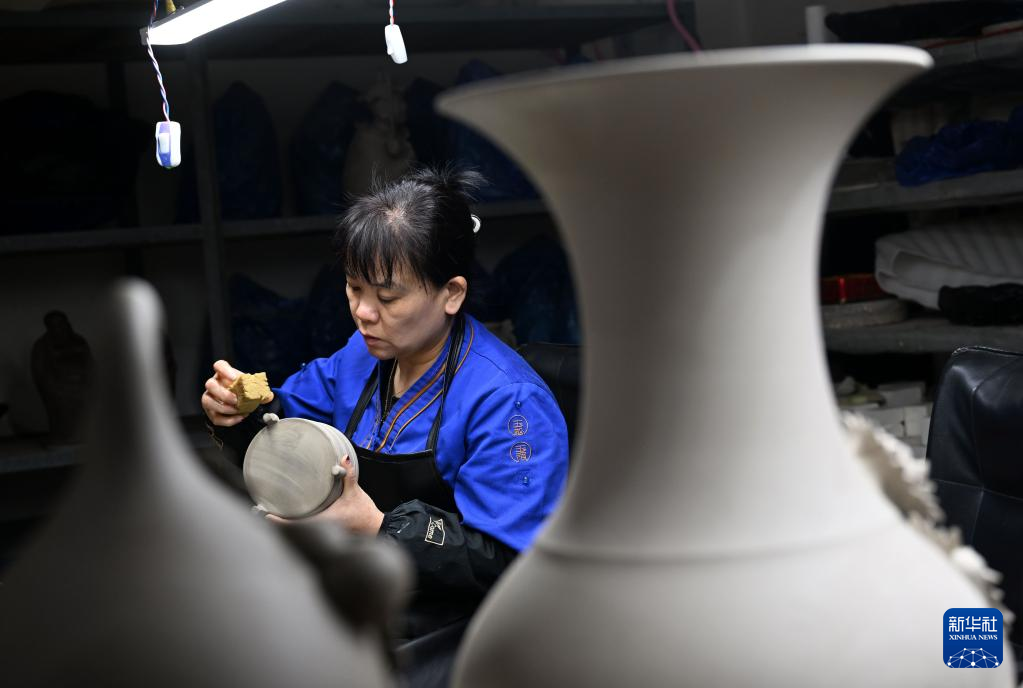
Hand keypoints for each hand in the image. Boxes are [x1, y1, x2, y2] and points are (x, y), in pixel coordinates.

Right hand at [201, 359, 272, 426]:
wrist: (238, 405)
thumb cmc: (243, 392)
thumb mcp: (253, 388)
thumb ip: (261, 390)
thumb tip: (269, 396)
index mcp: (224, 374)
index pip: (219, 365)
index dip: (225, 370)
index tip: (235, 378)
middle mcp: (214, 385)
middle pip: (210, 384)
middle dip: (223, 393)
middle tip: (236, 400)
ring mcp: (210, 398)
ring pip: (207, 401)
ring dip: (223, 407)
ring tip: (238, 410)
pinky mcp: (211, 412)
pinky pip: (215, 417)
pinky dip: (228, 420)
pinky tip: (239, 418)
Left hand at [269, 455, 384, 534]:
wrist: (375, 527)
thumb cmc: (364, 512)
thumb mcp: (355, 492)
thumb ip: (348, 475)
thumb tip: (342, 458)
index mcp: (323, 521)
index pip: (294, 525)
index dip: (277, 521)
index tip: (263, 514)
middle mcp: (319, 530)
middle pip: (290, 530)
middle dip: (273, 522)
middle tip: (256, 510)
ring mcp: (320, 533)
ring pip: (295, 531)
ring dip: (281, 524)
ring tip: (265, 513)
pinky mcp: (323, 532)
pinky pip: (303, 529)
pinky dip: (291, 524)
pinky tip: (284, 517)